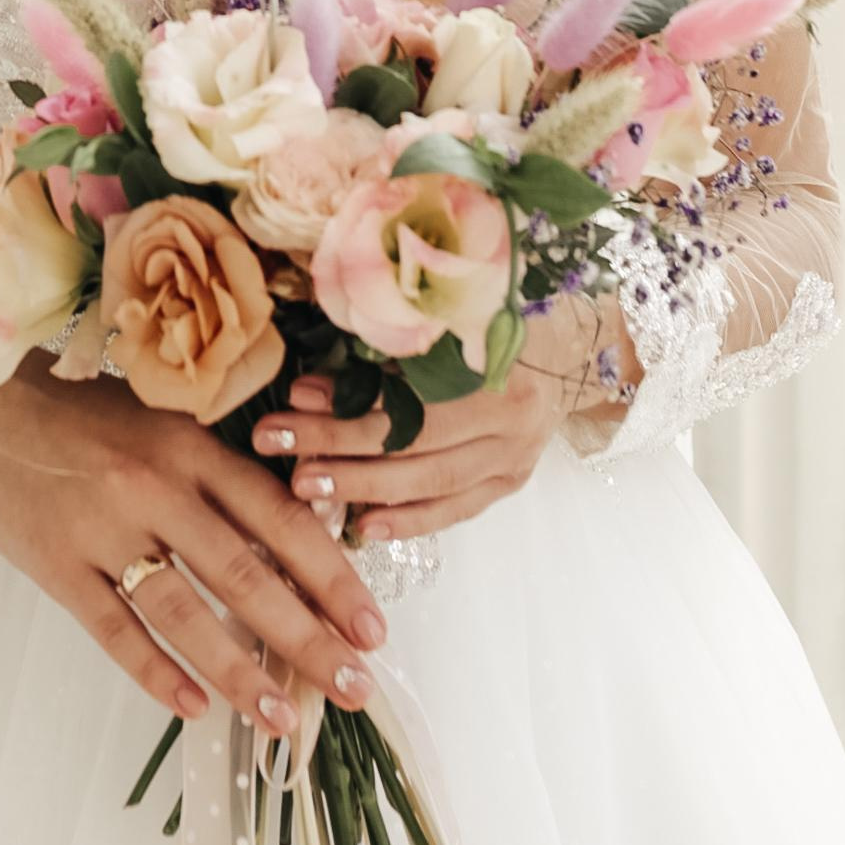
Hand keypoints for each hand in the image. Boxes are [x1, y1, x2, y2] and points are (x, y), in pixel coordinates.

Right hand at [0, 329, 386, 734]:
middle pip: (244, 575)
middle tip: (354, 687)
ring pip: (183, 613)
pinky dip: (156, 673)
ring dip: (239, 671)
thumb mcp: (159, 420)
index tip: (374, 628)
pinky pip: (114, 630)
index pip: (279, 519)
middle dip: (308, 638)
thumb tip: (296, 542)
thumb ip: (218, 474)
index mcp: (189, 446)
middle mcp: (152, 486)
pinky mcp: (55, 566)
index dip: (332, 577)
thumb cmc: (80, 414)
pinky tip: (193, 709)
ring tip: (282, 717)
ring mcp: (101, 529)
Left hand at [252, 315, 616, 545]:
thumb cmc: (494, 319)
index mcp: (498, 361)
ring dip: (362, 487)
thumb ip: (390, 345)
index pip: (411, 392)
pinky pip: (456, 509)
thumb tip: (313, 382)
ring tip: (306, 486)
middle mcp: (512, 415)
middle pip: (414, 440)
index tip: (295, 398)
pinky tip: (365, 527)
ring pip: (430, 481)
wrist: (566, 349)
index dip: (350, 400)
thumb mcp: (450, 317)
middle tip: (277, 444)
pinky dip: (409, 520)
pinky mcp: (511, 482)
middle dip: (338, 446)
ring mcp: (515, 455)